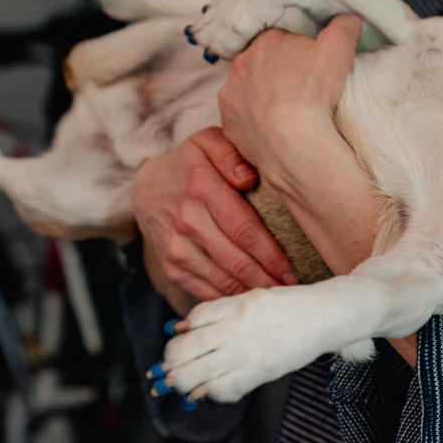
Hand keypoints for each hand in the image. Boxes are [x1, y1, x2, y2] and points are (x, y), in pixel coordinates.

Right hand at [132, 127, 294, 312]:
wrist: (148, 188)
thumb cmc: (192, 164)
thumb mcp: (209, 142)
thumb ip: (231, 154)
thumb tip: (249, 178)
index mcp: (201, 188)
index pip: (244, 230)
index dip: (271, 254)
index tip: (293, 268)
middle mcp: (187, 221)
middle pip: (236, 260)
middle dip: (268, 278)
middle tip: (294, 288)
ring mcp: (176, 248)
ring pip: (222, 279)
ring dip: (252, 291)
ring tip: (279, 296)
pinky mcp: (171, 267)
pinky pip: (205, 289)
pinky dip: (230, 298)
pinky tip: (252, 299)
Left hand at [217, 14, 361, 179]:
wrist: (294, 141)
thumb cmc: (315, 92)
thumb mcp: (340, 48)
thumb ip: (343, 26)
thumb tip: (348, 19)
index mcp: (266, 42)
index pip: (281, 40)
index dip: (298, 53)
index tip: (311, 68)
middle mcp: (241, 65)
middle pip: (262, 64)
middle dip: (278, 73)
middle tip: (301, 90)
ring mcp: (231, 95)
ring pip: (248, 91)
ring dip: (263, 97)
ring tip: (288, 112)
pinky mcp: (229, 123)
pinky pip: (241, 118)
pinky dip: (254, 122)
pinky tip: (273, 128)